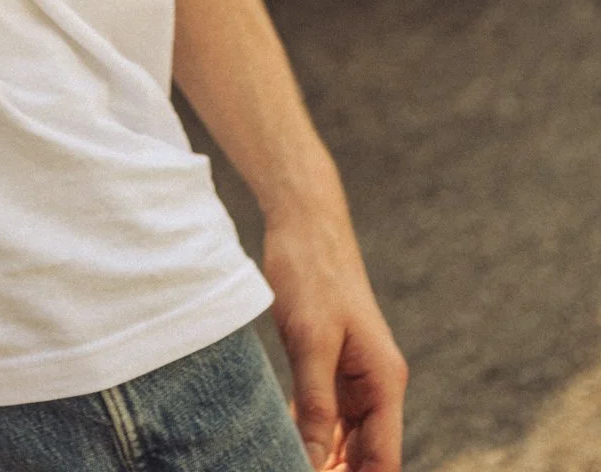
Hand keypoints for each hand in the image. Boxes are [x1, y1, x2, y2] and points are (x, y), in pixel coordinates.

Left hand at [263, 201, 407, 470]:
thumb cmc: (312, 273)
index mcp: (384, 381)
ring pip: (344, 439)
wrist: (304, 222)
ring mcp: (353, 375)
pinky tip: (285, 446)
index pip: (383, 460)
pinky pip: (325, 415)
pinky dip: (309, 435)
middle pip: (365, 456)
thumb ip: (316, 405)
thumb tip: (316, 462)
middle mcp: (375, 385)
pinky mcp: (330, 365)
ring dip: (323, 460)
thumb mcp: (311, 342)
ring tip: (285, 466)